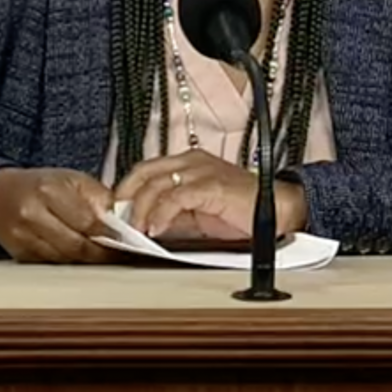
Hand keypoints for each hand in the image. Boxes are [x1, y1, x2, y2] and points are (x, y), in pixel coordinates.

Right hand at [0, 167, 114, 262]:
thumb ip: (97, 196)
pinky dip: (69, 262)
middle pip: (75, 245)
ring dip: (87, 260)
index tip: (128, 240)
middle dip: (101, 252)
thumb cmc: (40, 185)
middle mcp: (32, 215)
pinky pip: (52, 264)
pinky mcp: (19, 255)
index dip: (109, 234)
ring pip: (64, 259)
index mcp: (48, 191)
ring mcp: (22, 238)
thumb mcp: (71, 178)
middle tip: (121, 254)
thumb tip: (122, 216)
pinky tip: (81, 257)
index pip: (86, 221)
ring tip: (105, 256)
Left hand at [115, 150, 307, 240]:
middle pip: (144, 173)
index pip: (145, 170)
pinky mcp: (211, 185)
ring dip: (140, 210)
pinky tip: (155, 229)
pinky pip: (177, 197)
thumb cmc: (239, 212)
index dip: (126, 190)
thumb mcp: (196, 214)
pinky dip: (161, 213)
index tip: (114, 213)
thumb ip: (171, 215)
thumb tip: (142, 227)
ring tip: (135, 230)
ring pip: (156, 184)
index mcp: (187, 162)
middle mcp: (191, 160)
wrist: (276, 211)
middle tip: (117, 223)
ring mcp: (201, 170)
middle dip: (126, 199)